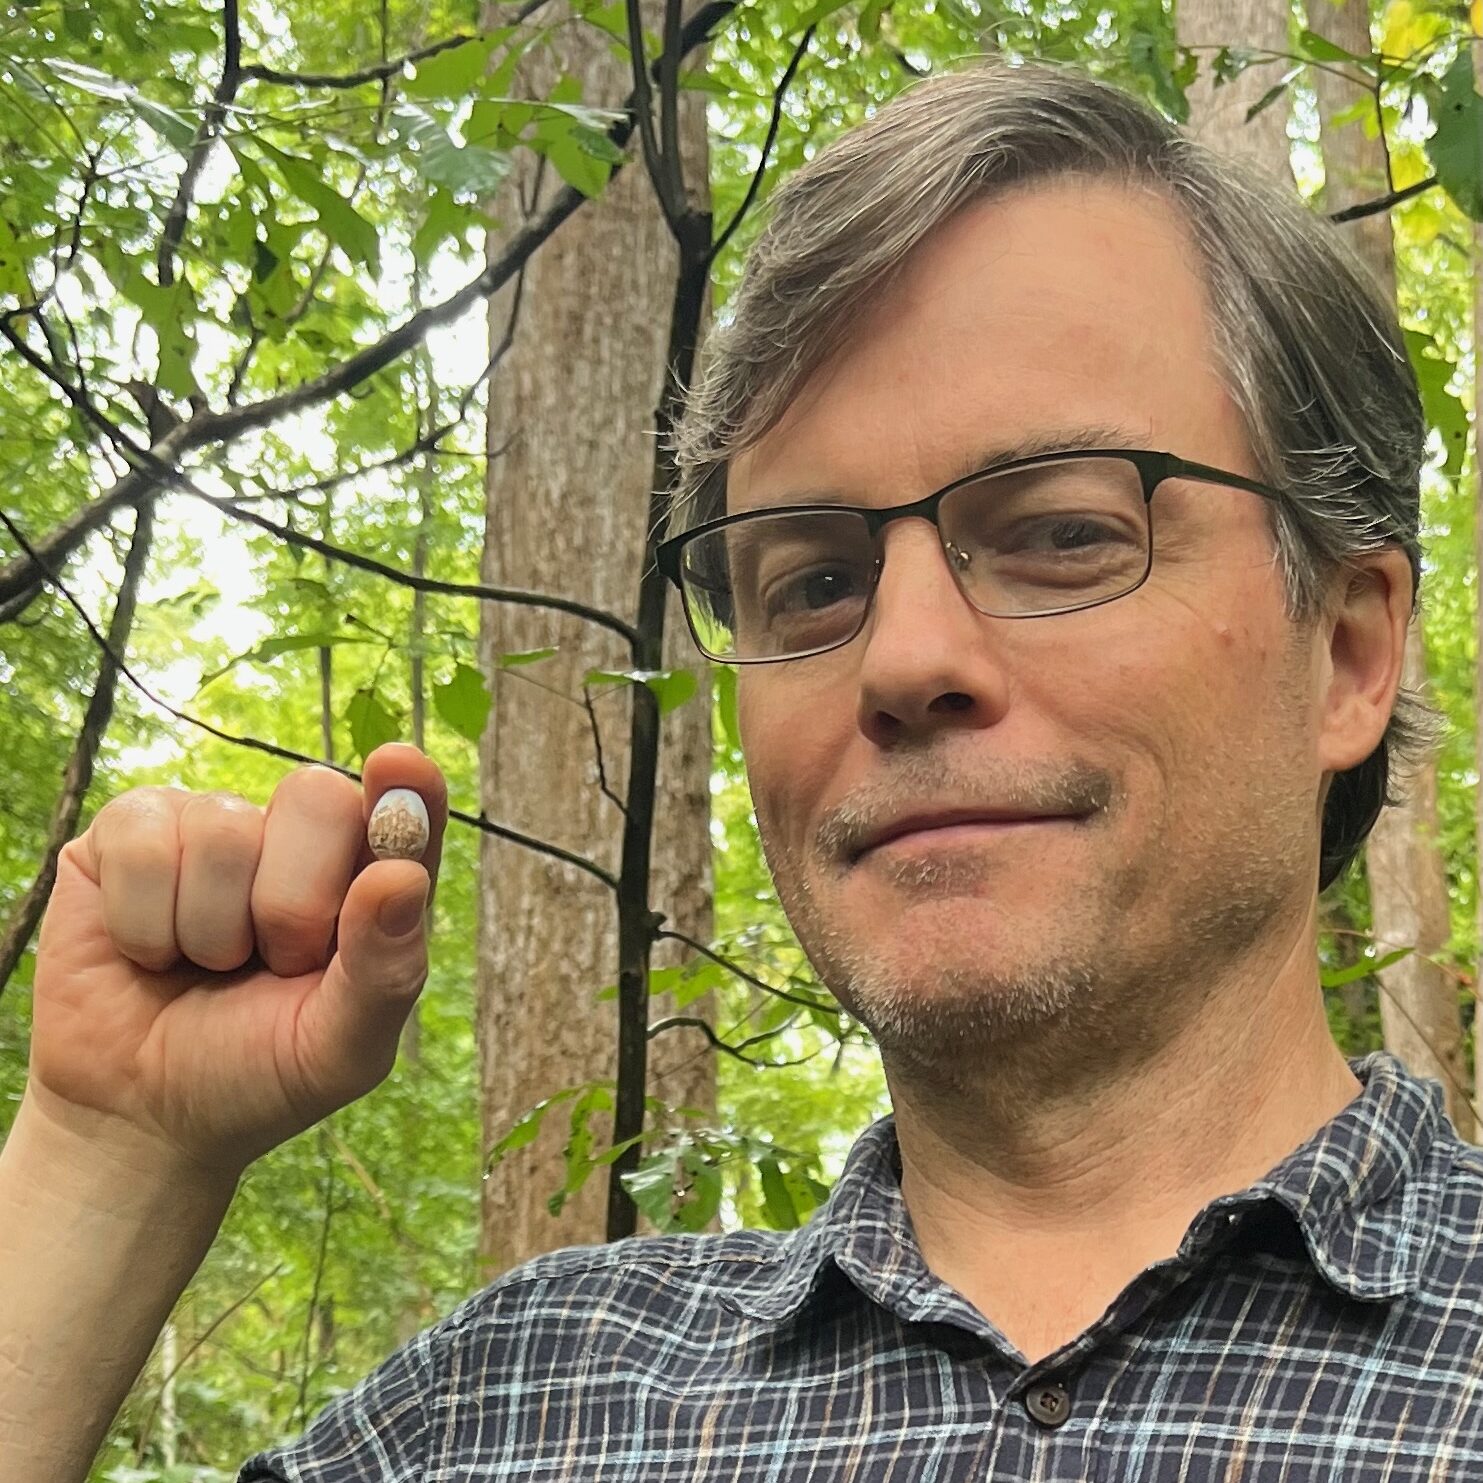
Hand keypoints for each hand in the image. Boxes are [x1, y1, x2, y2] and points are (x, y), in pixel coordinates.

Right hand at [26, 743, 446, 1181]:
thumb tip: (402, 876)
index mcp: (370, 882)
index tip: (400, 766)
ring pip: (225, 828)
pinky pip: (145, 839)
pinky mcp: (131, 833)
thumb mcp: (339, 1050)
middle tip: (275, 963)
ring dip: (213, 929)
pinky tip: (150, 952)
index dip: (409, 786)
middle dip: (294, 903)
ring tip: (208, 966)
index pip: (408, 814)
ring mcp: (215, 827)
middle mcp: (300, 839)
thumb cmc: (257, 1074)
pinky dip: (146, 921)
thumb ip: (385, 971)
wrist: (140, 1118)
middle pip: (319, 796)